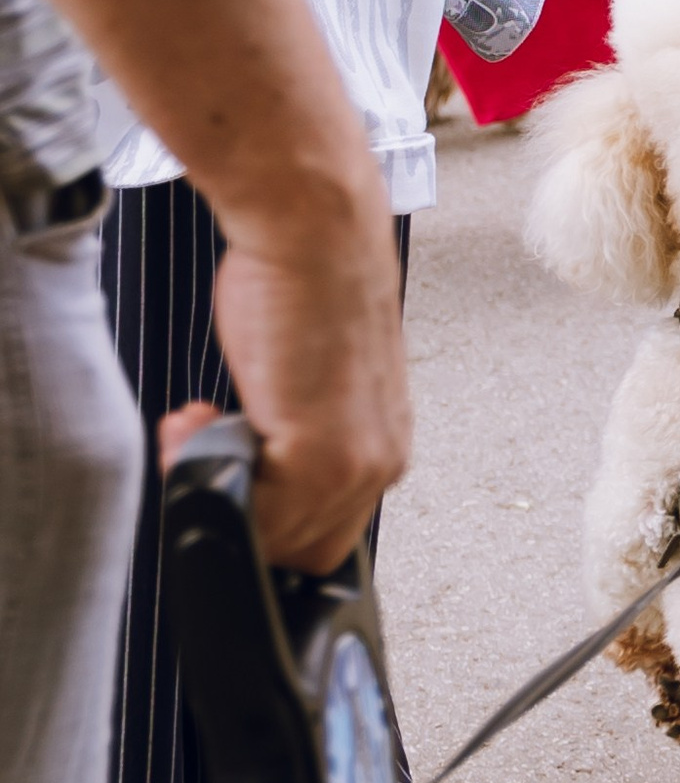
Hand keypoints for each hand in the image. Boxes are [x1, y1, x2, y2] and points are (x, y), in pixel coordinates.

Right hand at [162, 201, 411, 575]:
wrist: (315, 234)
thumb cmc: (307, 286)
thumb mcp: (306, 377)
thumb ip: (291, 432)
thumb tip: (251, 459)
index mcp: (381, 447)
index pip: (323, 533)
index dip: (266, 513)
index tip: (231, 464)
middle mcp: (379, 462)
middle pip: (298, 548)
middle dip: (236, 506)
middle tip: (200, 445)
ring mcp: (355, 465)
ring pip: (271, 538)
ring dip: (215, 484)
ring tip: (196, 426)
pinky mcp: (321, 455)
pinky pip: (252, 513)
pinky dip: (206, 472)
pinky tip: (199, 418)